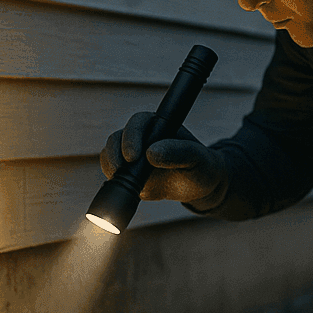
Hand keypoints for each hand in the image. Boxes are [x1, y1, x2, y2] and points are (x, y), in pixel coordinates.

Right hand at [99, 111, 228, 205]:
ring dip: (110, 166)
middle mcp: (142, 137)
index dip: (131, 137)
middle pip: (117, 138)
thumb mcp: (197, 159)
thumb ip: (179, 153)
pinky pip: (112, 173)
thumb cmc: (201, 167)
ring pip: (110, 155)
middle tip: (120, 170)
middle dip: (115, 153)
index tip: (133, 156)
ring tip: (119, 180)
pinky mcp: (128, 173)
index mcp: (158, 126)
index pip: (138, 123)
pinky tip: (120, 188)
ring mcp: (132, 155)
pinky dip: (112, 180)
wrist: (198, 186)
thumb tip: (152, 153)